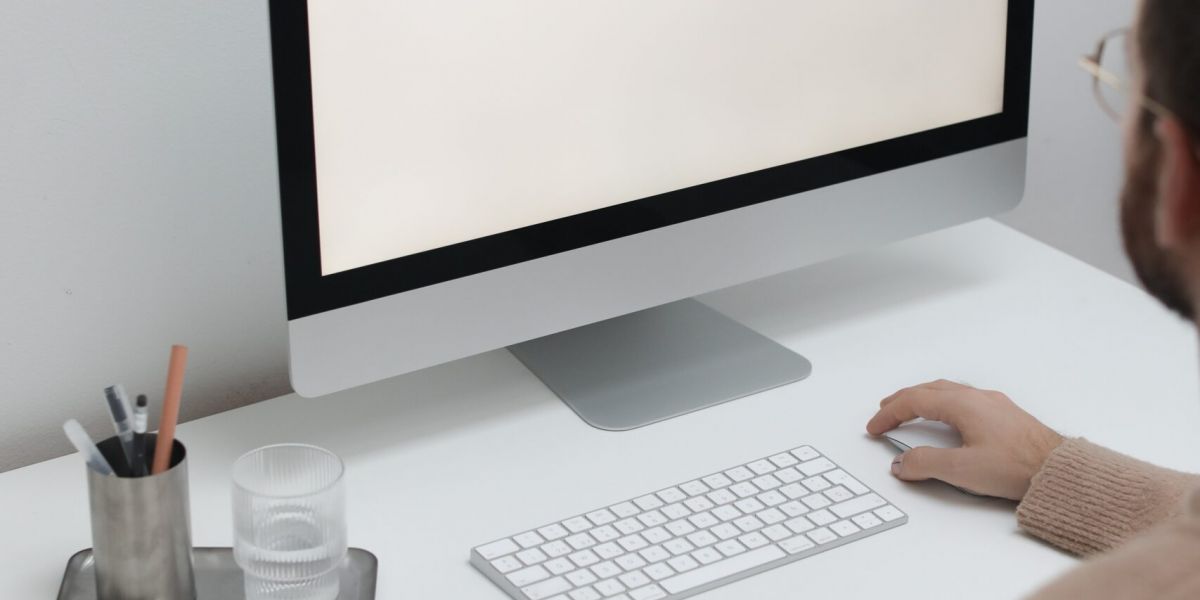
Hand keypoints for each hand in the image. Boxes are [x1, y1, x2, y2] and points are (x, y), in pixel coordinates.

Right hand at [865, 380, 1062, 499]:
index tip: (875, 426)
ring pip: (948, 391)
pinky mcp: (1005, 415)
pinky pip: (964, 398)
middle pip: (929, 389)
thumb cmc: (1018, 466)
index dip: (889, 413)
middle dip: (903, 400)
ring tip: (911, 410)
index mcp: (963, 404)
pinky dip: (943, 403)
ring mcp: (993, 404)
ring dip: (923, 398)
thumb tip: (902, 462)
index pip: (914, 401)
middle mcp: (977, 398)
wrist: (1058, 469)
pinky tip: (949, 417)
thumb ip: (925, 464)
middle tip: (885, 411)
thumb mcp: (962, 470)